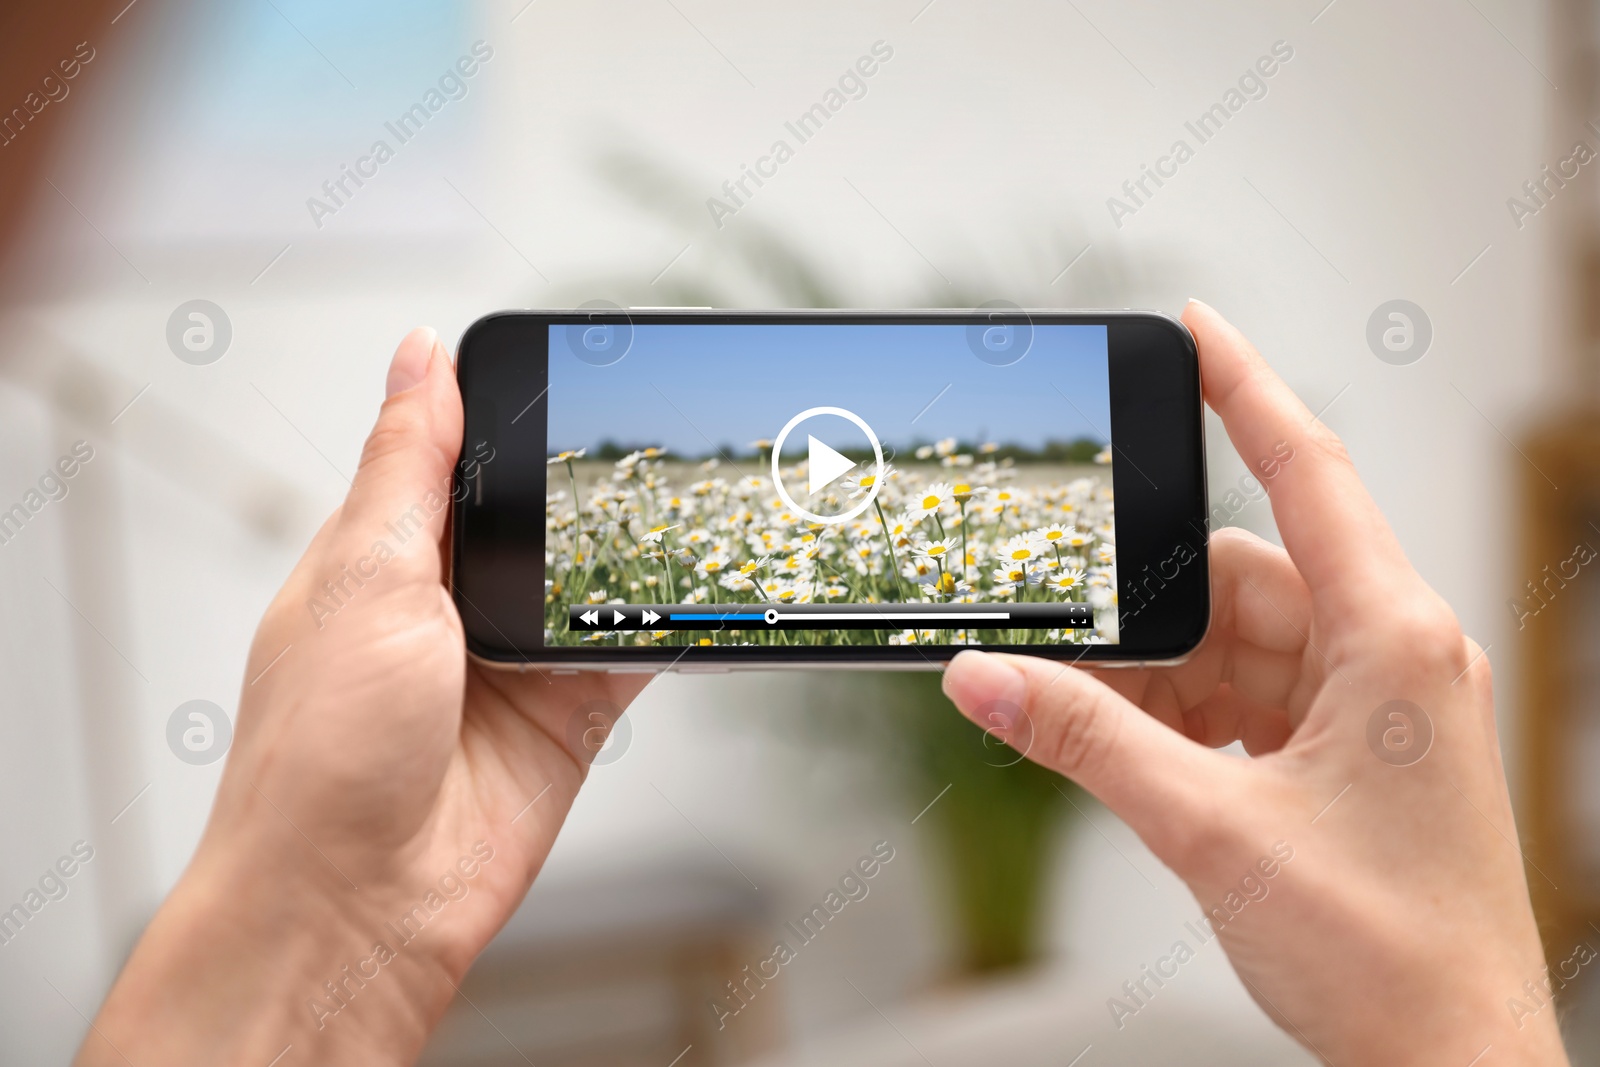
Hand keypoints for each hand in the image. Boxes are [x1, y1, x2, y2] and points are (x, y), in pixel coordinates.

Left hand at [79, 328, 648, 1065]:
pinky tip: (701, 594)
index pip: (456, 451)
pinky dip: (669, 625)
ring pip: (594, 577)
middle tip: (654, 435)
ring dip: (634, 552)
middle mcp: (449, 600)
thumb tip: (421, 354)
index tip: (575, 366)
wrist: (358, 905)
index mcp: (383, 551)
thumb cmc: (322, 752)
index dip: (511, 408)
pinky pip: (633, 651)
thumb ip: (409, 464)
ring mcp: (511, 660)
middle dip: (588, 482)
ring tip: (694, 500)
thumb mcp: (365, 575)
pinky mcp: (567, 716)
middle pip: (538, 512)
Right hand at [943, 301, 1568, 1065]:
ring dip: (1156, 678)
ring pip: (1234, 645)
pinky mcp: (1347, 749)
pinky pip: (1244, 698)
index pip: (1308, 470)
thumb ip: (1084, 740)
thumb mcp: (1209, 829)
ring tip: (1083, 716)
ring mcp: (1370, 703)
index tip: (1192, 326)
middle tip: (1059, 625)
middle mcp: (1389, 651)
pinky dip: (1182, 717)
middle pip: (1240, 579)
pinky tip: (1131, 748)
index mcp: (1391, 635)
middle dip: (1147, 611)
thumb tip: (986, 678)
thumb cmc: (1385, 953)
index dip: (1243, 388)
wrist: (1448, 1062)